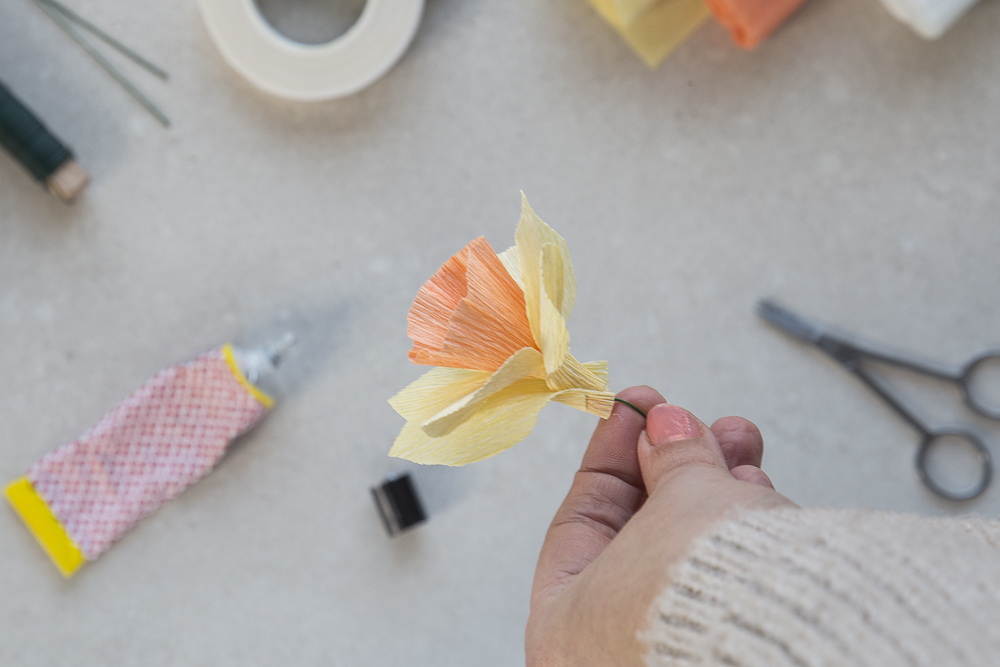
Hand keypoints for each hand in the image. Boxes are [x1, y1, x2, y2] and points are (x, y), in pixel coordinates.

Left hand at [526, 386, 795, 665]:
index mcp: (563, 629)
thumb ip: (669, 457)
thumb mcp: (679, 500)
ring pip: (684, 551)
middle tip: (687, 421)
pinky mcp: (723, 646)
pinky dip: (736, 530)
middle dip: (671, 464)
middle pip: (636, 532)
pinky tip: (756, 488)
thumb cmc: (703, 596)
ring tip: (737, 441)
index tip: (633, 413)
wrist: (798, 643)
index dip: (612, 456)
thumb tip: (667, 427)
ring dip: (713, 486)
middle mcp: (606, 652)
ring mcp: (663, 652)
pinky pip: (720, 578)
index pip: (579, 523)